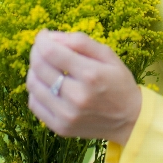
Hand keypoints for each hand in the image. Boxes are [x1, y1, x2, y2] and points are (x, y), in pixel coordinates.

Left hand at [26, 30, 141, 144]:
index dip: (42, 39)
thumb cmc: (119, 82)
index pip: (51, 52)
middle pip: (39, 67)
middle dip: (36, 51)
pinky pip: (34, 104)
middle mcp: (76, 96)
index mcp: (90, 74)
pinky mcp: (60, 128)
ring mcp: (66, 115)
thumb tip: (52, 37)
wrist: (130, 120)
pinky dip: (36, 89)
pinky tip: (47, 84)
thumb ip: (80, 41)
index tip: (43, 34)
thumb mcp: (107, 54)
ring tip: (44, 65)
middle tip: (42, 47)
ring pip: (33, 85)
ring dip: (34, 69)